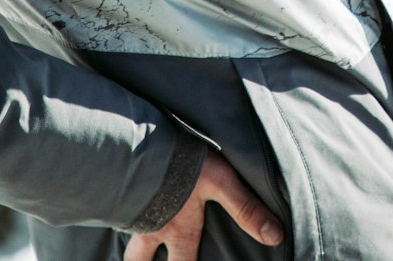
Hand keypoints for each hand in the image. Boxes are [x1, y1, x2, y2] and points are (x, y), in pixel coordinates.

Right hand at [123, 149, 283, 260]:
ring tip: (136, 255)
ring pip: (130, 247)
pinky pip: (118, 219)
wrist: (141, 143)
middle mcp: (155, 230)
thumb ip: (246, 208)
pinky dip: (122, 222)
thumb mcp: (221, 183)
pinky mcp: (120, 196)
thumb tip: (275, 237)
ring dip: (134, 254)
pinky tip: (122, 212)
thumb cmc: (183, 165)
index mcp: (181, 232)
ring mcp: (134, 215)